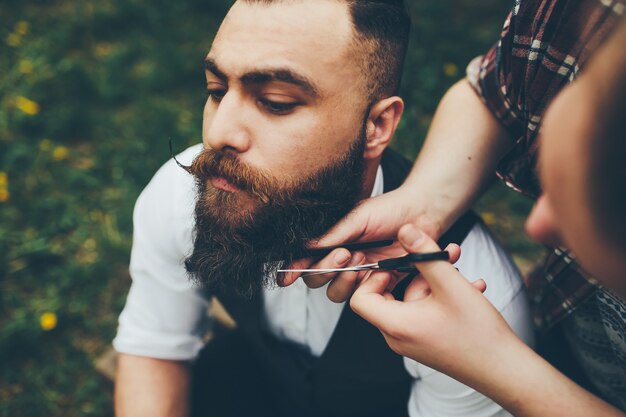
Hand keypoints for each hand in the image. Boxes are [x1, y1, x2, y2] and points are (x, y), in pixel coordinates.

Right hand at [279, 188, 437, 301]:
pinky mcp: (377, 283)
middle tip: (344, 254)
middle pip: (315, 279)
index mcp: (332, 240)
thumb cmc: (389, 209)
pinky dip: (365, 286)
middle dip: (324, 270)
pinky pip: (361, 296)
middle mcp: (341, 258)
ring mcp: (358, 272)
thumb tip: (304, 246)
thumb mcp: (357, 217)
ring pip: (335, 292)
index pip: (305, 259)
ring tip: (360, 259)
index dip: (293, 269)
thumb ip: (332, 235)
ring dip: (343, 279)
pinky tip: (377, 269)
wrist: (422, 214)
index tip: (287, 277)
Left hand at [350, 223, 517, 382]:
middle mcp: (398, 337)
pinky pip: (424, 311)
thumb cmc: (479, 334)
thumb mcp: (450, 285)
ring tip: (460, 269)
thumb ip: (425, 254)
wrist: (505, 370)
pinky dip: (441, 296)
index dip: (373, 277)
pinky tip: (471, 287)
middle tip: (433, 257)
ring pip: (412, 300)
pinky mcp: (427, 341)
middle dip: (413, 271)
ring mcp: (413, 340)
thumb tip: (404, 230)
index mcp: (396, 325)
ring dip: (434, 280)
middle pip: (388, 295)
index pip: (360, 299)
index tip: (396, 264)